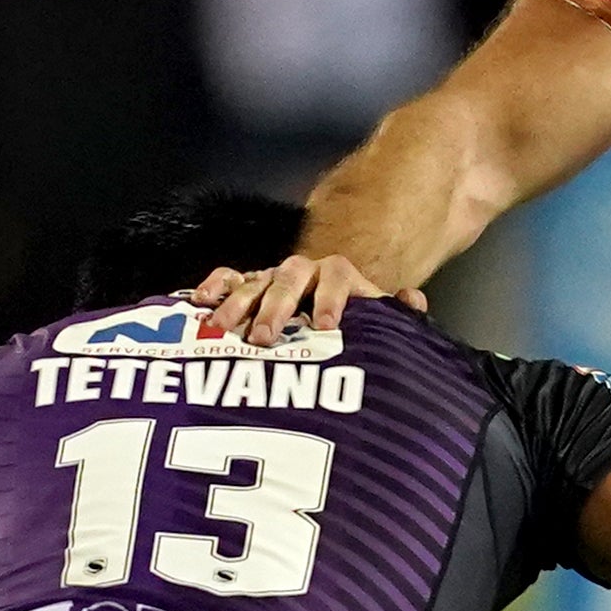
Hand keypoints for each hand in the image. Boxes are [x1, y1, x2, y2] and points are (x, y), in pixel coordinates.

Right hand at [189, 253, 422, 345]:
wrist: (332, 298)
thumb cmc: (353, 320)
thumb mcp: (378, 318)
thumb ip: (395, 312)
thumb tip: (411, 301)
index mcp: (338, 277)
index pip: (336, 279)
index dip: (331, 300)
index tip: (325, 326)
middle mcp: (304, 273)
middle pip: (288, 280)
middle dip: (275, 307)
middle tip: (263, 337)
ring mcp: (273, 278)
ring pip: (255, 281)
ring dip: (238, 304)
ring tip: (223, 328)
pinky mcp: (248, 286)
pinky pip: (228, 278)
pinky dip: (214, 286)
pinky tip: (199, 301)